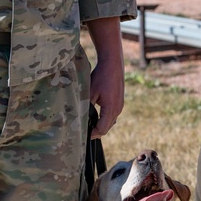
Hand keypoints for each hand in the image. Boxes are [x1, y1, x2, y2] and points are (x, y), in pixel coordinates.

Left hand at [87, 18, 124, 138]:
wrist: (112, 63)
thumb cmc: (101, 76)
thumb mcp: (90, 93)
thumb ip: (87, 107)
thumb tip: (80, 119)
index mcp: (111, 109)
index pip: (102, 129)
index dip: (93, 134)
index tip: (84, 136)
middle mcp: (118, 109)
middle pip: (108, 127)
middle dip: (97, 132)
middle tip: (86, 134)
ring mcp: (120, 105)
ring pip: (111, 121)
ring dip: (102, 125)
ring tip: (90, 127)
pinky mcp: (120, 101)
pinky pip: (113, 114)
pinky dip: (106, 118)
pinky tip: (97, 116)